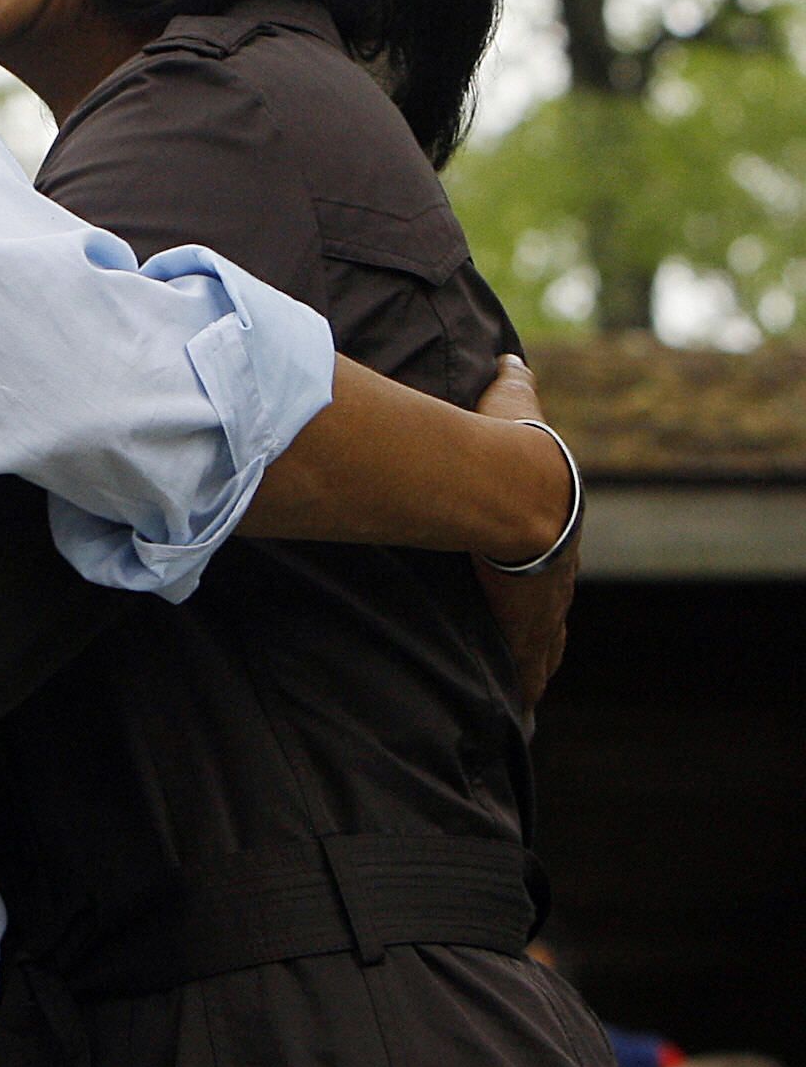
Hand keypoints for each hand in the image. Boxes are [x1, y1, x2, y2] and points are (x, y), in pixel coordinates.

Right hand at [470, 355, 576, 712]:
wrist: (516, 484)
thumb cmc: (510, 443)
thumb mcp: (514, 404)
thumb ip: (512, 383)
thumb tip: (511, 356)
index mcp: (553, 524)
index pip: (552, 555)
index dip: (542, 570)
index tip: (531, 581)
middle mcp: (555, 569)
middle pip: (553, 606)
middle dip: (542, 622)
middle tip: (530, 640)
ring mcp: (543, 605)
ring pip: (544, 645)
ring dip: (535, 663)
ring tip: (526, 694)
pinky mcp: (525, 630)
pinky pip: (527, 670)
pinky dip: (524, 688)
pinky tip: (520, 710)